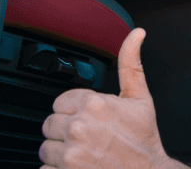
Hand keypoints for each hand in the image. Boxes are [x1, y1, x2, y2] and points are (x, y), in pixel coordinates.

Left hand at [39, 28, 181, 168]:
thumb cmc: (144, 140)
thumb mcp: (140, 98)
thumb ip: (130, 63)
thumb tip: (136, 34)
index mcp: (94, 104)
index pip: (59, 104)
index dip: (73, 113)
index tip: (89, 122)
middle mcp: (80, 127)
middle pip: (49, 126)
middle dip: (65, 133)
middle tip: (88, 140)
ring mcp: (71, 154)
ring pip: (46, 149)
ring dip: (61, 155)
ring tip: (85, 156)